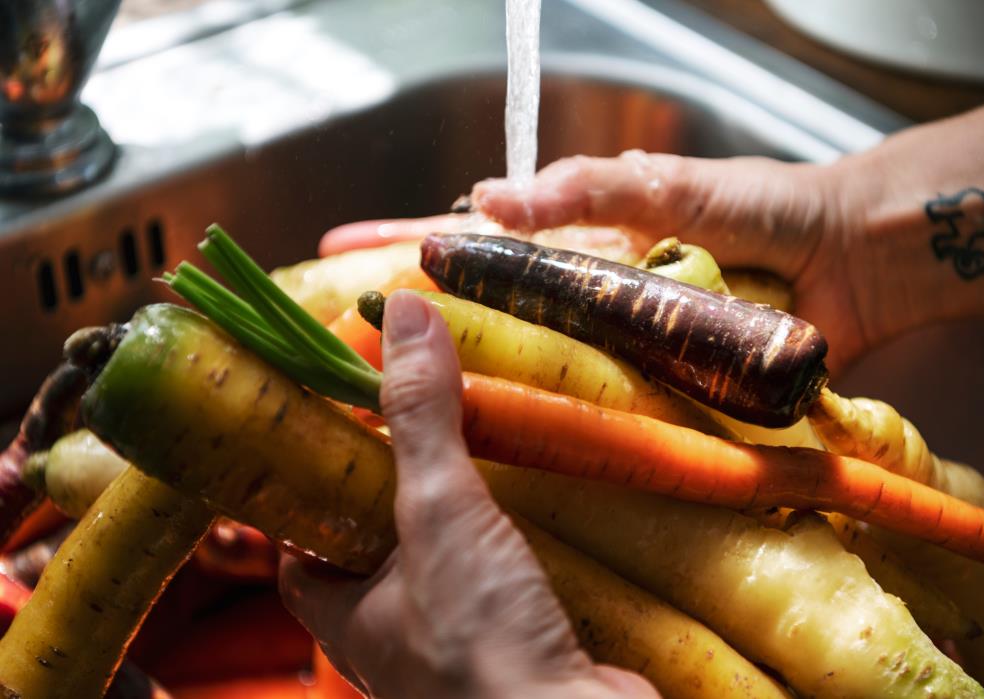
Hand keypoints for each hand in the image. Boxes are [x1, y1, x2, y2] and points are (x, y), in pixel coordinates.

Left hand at [279, 291, 656, 698]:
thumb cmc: (479, 649)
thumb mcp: (438, 513)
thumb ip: (419, 418)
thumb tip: (403, 316)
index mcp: (348, 611)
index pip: (301, 543)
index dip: (312, 484)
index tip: (335, 424)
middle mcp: (398, 628)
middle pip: (385, 536)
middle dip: (409, 477)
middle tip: (427, 411)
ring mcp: (466, 634)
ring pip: (457, 551)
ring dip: (477, 499)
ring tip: (492, 430)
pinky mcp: (527, 634)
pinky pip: (518, 568)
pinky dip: (532, 528)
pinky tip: (553, 486)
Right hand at [319, 152, 871, 374]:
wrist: (856, 262)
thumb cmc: (769, 211)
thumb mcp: (673, 185)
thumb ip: (591, 190)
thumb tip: (491, 200)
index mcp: (581, 235)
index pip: (478, 238)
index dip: (410, 243)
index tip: (339, 254)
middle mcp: (587, 294)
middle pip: (489, 309)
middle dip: (417, 323)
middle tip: (345, 346)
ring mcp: (617, 348)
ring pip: (533, 366)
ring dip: (472, 383)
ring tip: (393, 410)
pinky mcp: (655, 393)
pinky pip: (597, 411)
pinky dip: (555, 426)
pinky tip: (502, 448)